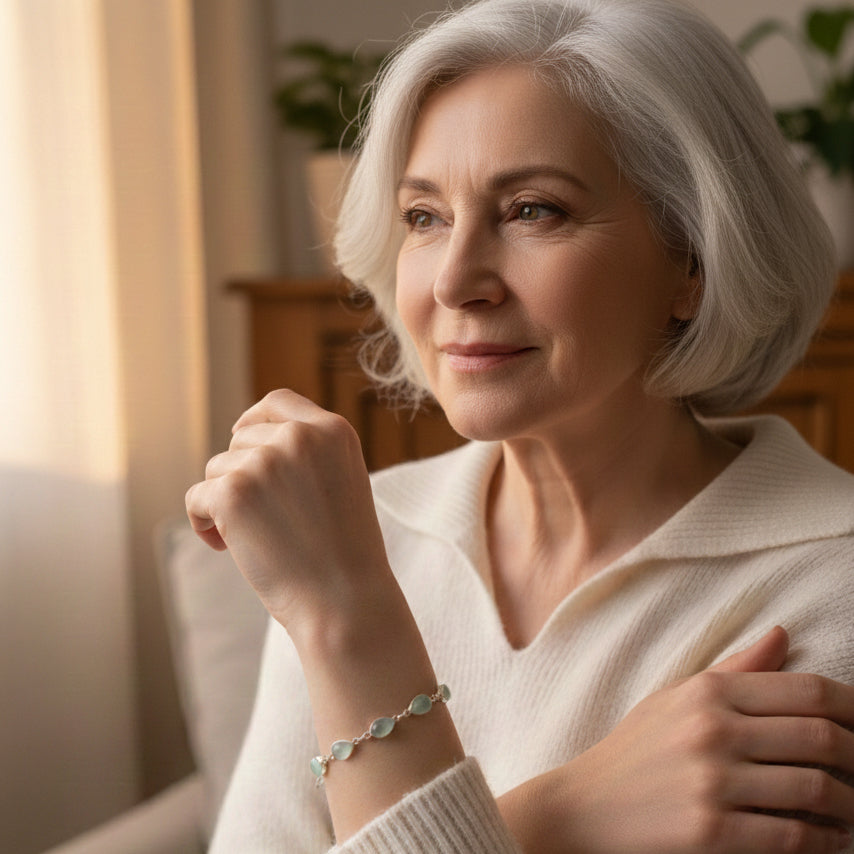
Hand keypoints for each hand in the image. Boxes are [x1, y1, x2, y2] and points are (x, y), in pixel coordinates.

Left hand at [185, 390, 392, 632]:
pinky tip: (226, 547)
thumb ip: (309, 453)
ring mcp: (265, 462)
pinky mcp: (233, 492)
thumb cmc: (345, 552)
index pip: (277, 403)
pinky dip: (203, 523)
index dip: (253, 421)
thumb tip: (245, 436)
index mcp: (333, 431)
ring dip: (224, 501)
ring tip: (255, 537)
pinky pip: (197, 497)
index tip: (241, 439)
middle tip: (262, 517)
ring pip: (217, 469)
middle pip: (241, 439)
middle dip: (241, 474)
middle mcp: (299, 437)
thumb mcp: (344, 480)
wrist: (345, 601)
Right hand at [500, 627, 853, 852]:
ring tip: (852, 810)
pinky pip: (792, 836)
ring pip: (816, 789)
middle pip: (820, 737)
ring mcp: (712, 781)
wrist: (583, 806)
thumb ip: (734, 671)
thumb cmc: (635, 750)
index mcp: (708, 692)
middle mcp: (713, 729)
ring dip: (849, 806)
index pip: (806, 691)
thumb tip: (783, 635)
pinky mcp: (711, 832)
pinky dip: (823, 842)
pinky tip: (826, 840)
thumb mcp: (676, 698)